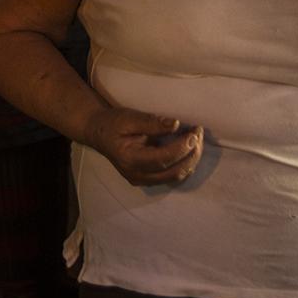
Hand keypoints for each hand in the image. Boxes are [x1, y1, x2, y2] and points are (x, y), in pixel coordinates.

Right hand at [83, 106, 202, 186]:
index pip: (163, 158)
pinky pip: (172, 177)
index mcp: (129, 159)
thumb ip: (151, 123)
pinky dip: (184, 165)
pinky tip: (188, 150)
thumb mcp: (129, 118)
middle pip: (174, 171)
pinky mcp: (147, 180)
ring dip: (191, 160)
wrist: (99, 133)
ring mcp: (141, 180)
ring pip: (176, 177)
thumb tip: (176, 124)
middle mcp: (136, 175)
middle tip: (198, 133)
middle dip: (192, 154)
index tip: (195, 132)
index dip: (182, 147)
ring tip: (196, 140)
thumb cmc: (113, 123)